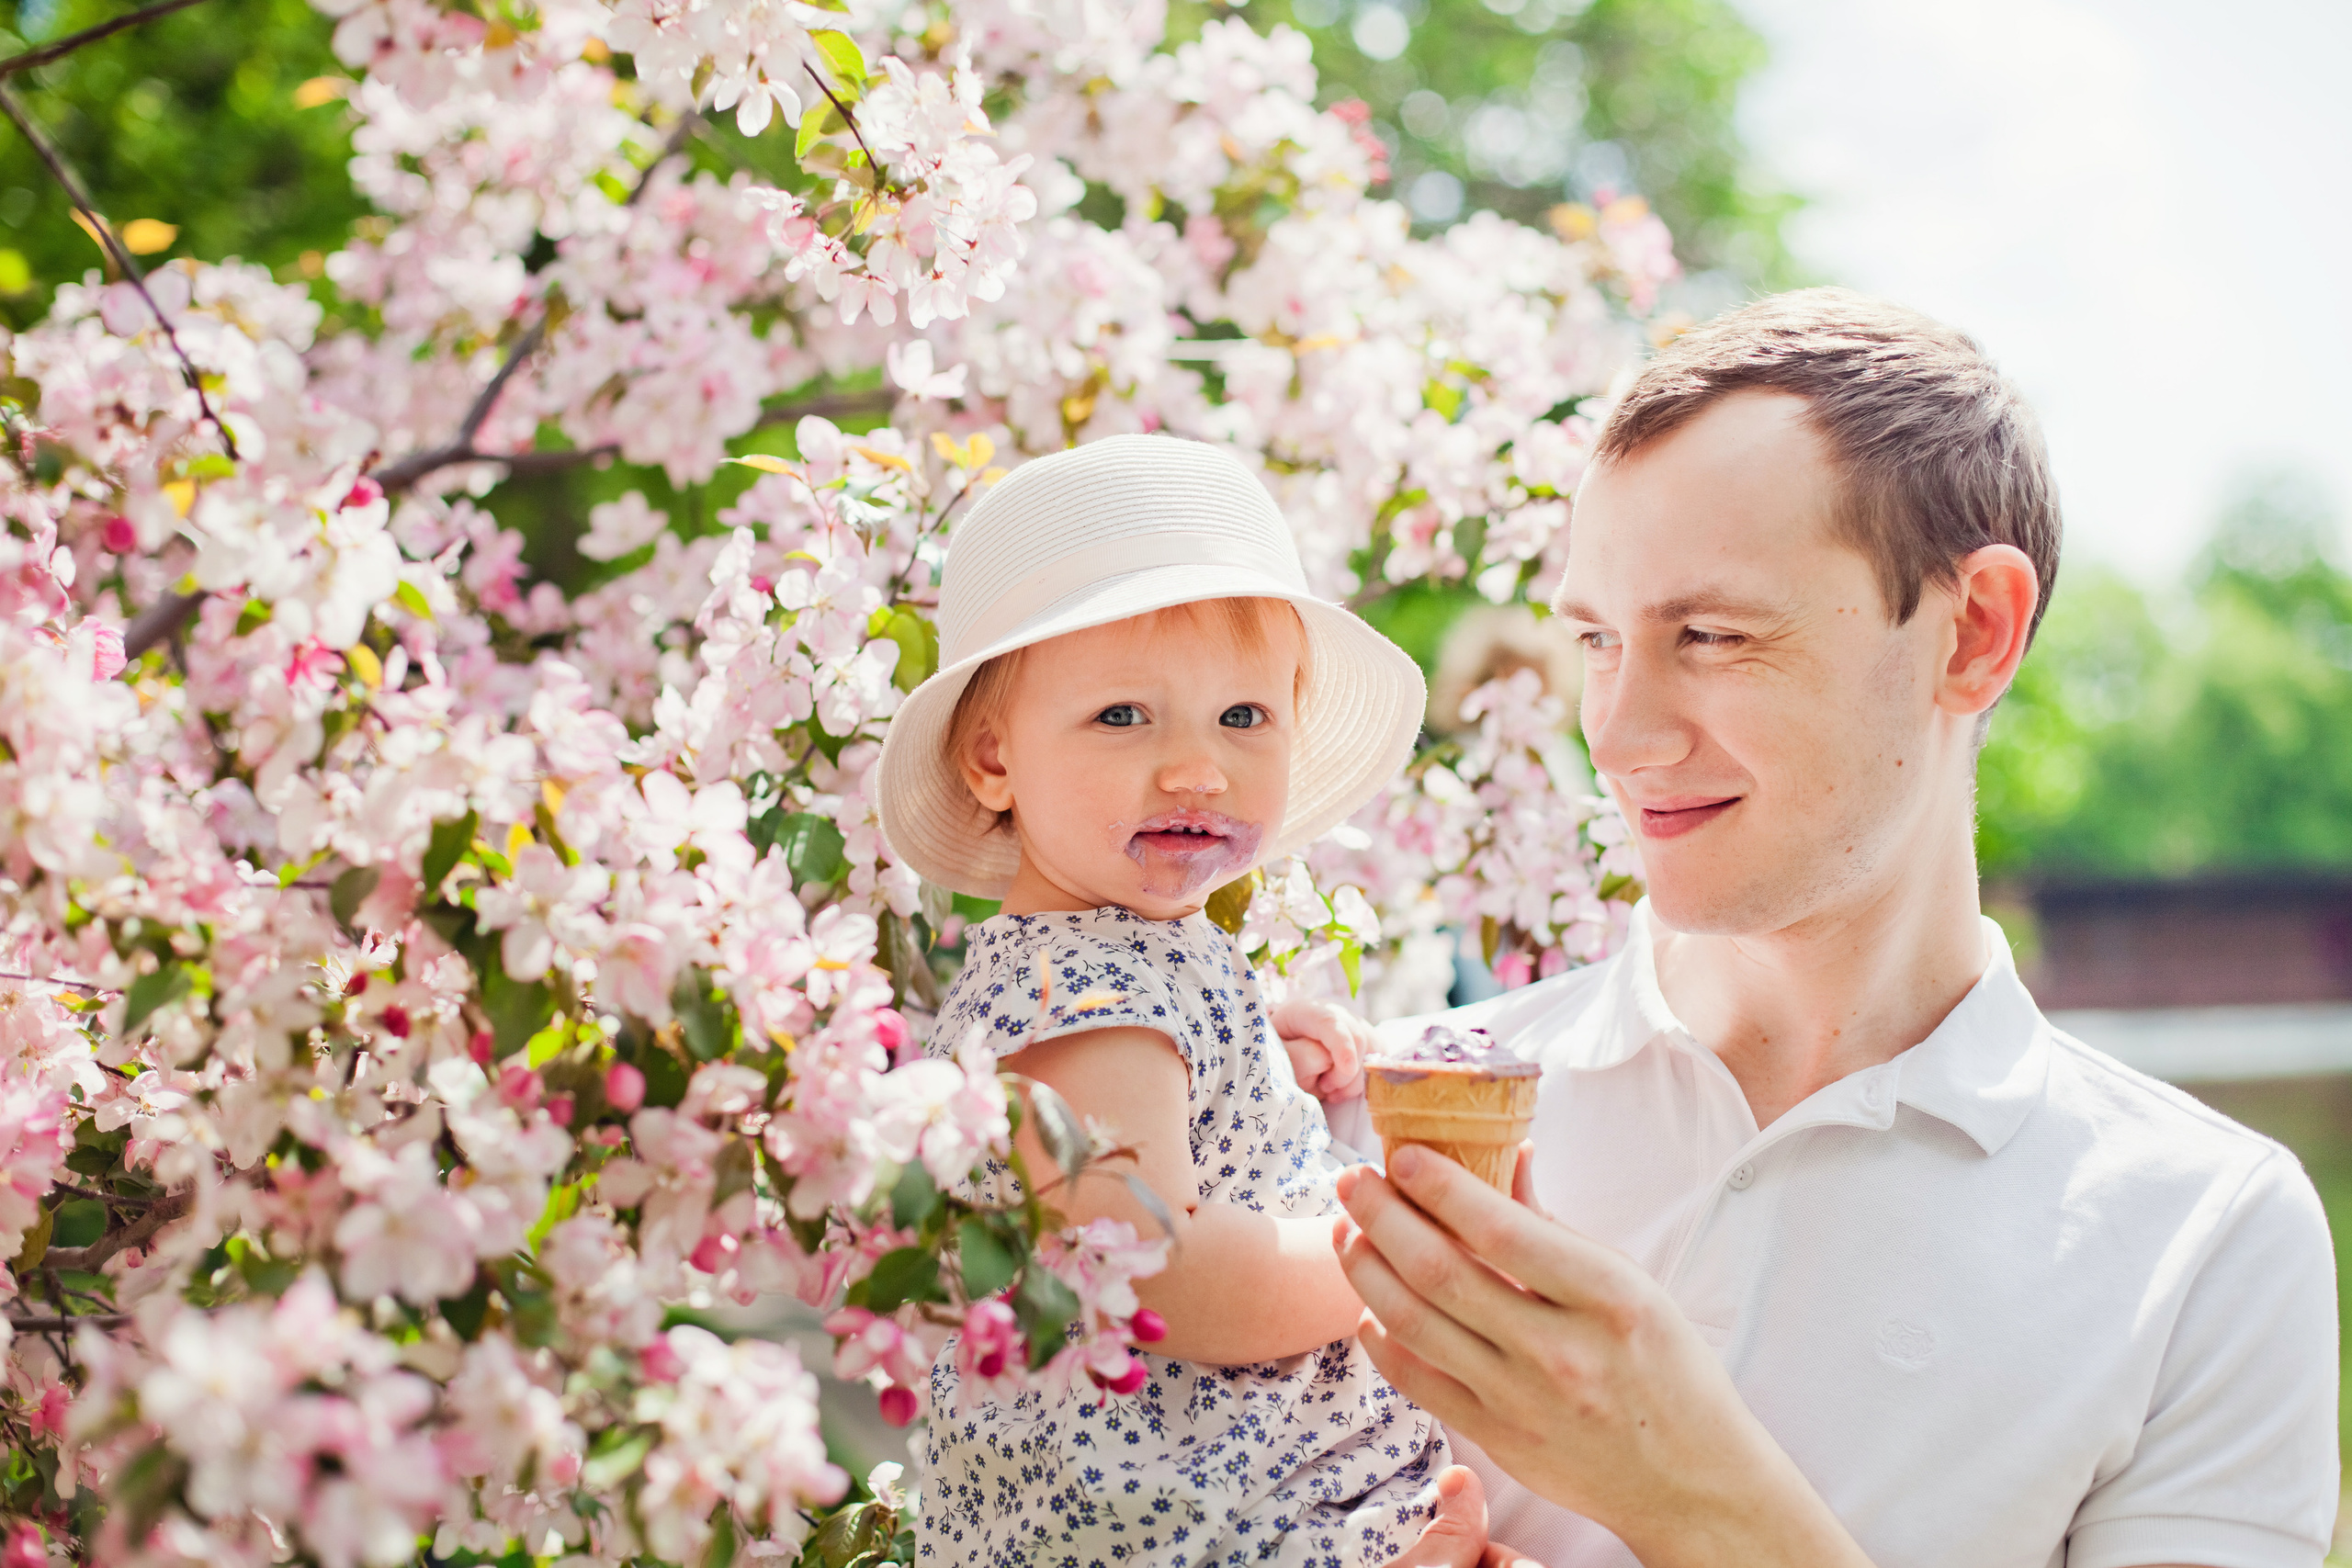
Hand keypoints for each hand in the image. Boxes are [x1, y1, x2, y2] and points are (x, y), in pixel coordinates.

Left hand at [1273, 996, 1372, 1101]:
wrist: (1286, 1067)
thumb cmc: (1278, 1062)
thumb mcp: (1279, 1061)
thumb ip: (1301, 1057)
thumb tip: (1329, 1059)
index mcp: (1305, 1011)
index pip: (1330, 1021)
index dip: (1343, 1044)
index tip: (1348, 1069)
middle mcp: (1334, 1013)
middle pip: (1357, 1037)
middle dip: (1345, 1072)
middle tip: (1324, 1087)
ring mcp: (1353, 1027)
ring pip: (1372, 1053)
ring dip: (1353, 1080)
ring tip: (1328, 1088)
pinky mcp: (1367, 1044)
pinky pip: (1378, 1063)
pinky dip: (1362, 1081)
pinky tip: (1341, 1087)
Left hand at [1334, 1146, 1873, 1567]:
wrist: (1689, 1481)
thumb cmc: (1668, 1370)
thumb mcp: (1633, 1286)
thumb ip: (1558, 1226)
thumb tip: (1509, 1154)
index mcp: (1605, 1298)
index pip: (1503, 1230)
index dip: (1441, 1186)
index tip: (1400, 1154)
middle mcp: (1559, 1351)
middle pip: (1441, 1274)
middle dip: (1382, 1217)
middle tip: (1351, 1180)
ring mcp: (1520, 1400)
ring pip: (1415, 1324)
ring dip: (1366, 1270)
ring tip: (1347, 1230)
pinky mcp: (1496, 1438)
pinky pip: (1417, 1381)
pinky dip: (1381, 1339)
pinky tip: (1367, 1304)